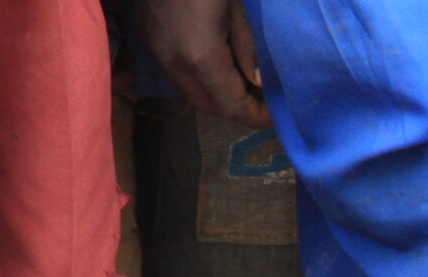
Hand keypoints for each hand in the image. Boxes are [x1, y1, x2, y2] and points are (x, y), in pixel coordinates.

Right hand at [133, 0, 270, 128]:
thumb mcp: (237, 6)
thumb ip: (247, 47)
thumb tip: (258, 83)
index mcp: (200, 56)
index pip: (231, 105)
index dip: (255, 115)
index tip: (277, 113)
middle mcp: (174, 63)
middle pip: (209, 106)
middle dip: (238, 111)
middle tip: (265, 102)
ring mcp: (157, 52)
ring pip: (191, 92)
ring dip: (219, 96)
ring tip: (247, 86)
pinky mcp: (149, 39)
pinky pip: (178, 75)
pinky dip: (202, 81)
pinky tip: (221, 67)